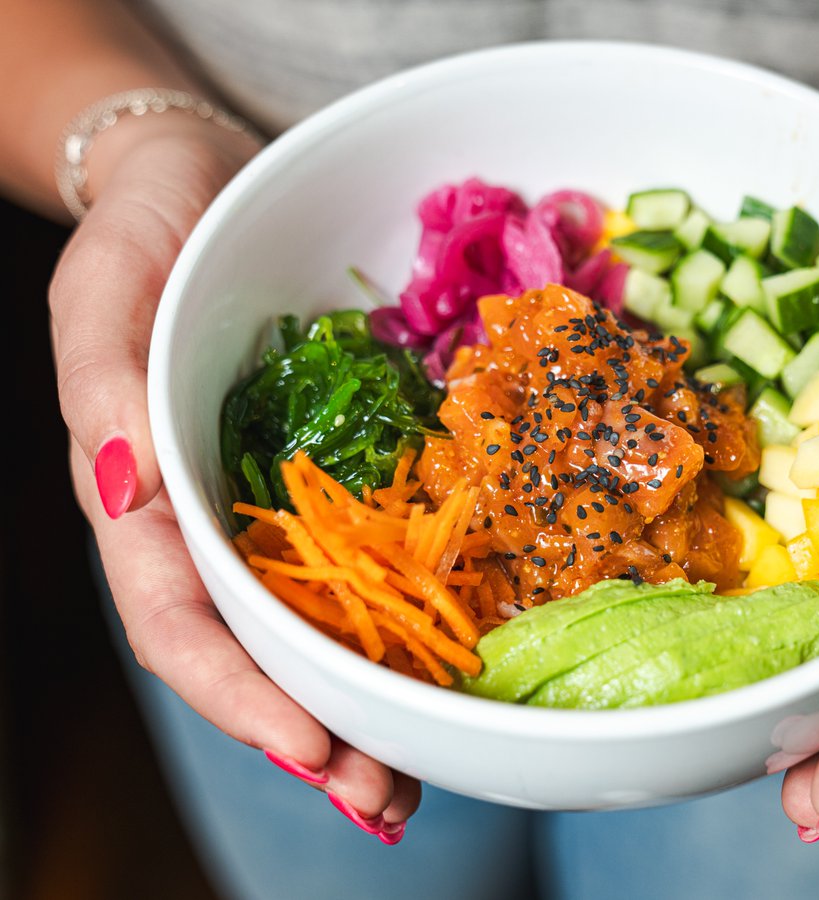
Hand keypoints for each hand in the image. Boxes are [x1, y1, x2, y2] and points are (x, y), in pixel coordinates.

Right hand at [52, 120, 419, 841]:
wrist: (211, 188)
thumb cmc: (146, 232)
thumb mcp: (103, 289)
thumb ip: (103, 382)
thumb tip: (119, 488)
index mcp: (146, 500)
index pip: (181, 624)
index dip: (239, 695)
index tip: (311, 748)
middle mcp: (213, 526)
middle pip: (255, 655)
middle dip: (316, 736)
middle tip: (386, 804)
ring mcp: (275, 509)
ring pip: (312, 632)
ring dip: (362, 711)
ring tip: (416, 780)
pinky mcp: (331, 479)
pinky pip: (362, 566)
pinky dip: (395, 630)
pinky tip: (442, 673)